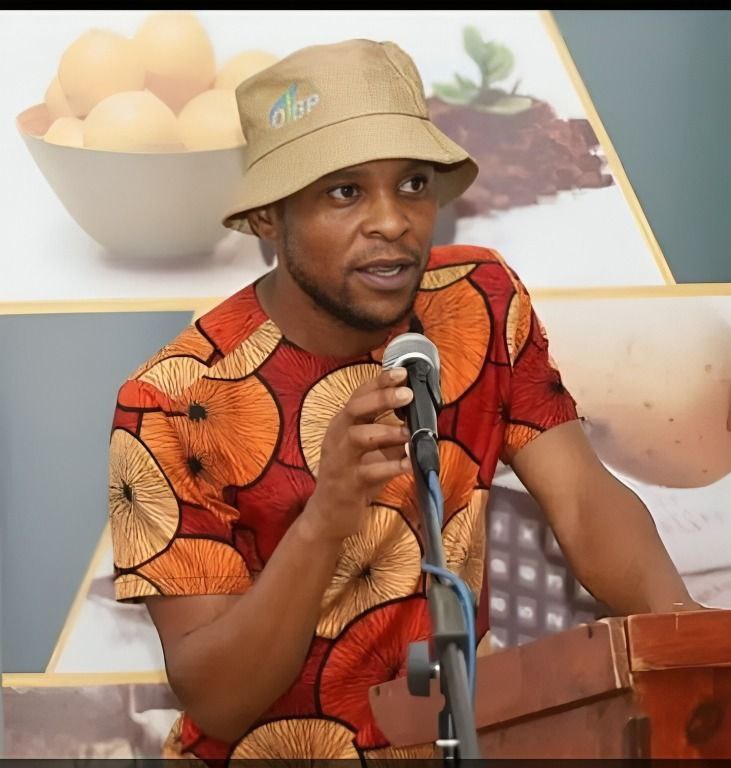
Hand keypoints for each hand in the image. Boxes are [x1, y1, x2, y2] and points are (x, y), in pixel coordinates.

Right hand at [302, 367, 412, 542]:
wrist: (329, 514)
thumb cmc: (353, 475)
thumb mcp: (370, 448)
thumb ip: (389, 430)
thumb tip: (419, 415)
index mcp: (343, 424)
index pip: (359, 395)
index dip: (379, 382)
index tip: (402, 372)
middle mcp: (338, 437)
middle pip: (355, 409)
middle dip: (381, 398)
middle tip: (407, 394)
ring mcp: (341, 461)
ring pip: (359, 437)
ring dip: (387, 432)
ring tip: (410, 433)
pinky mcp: (348, 484)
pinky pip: (370, 472)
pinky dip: (392, 466)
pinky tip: (410, 463)